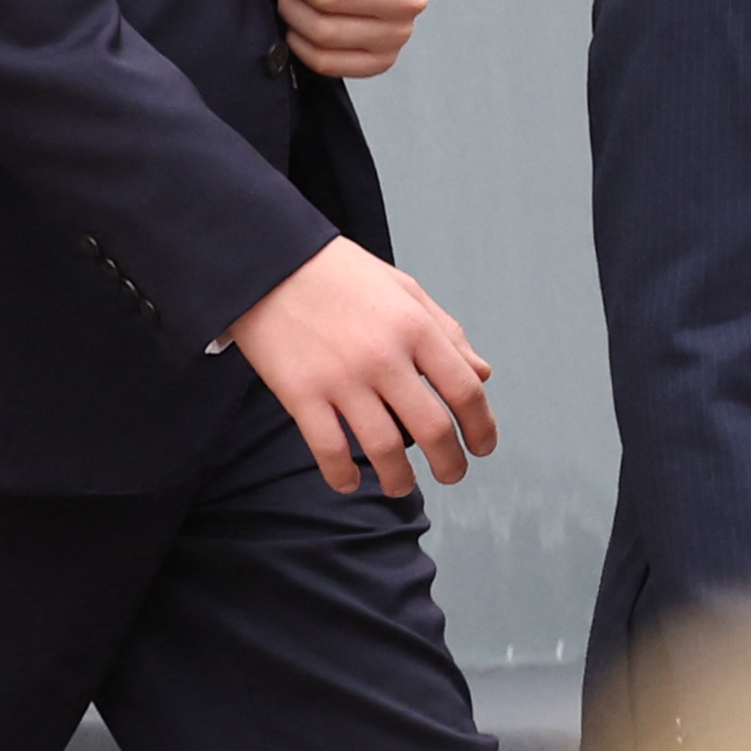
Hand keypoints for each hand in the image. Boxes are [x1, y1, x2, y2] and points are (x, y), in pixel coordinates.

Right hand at [226, 234, 499, 494]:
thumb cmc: (340, 275)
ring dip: (399, 479)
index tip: (483, 446)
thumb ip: (446, 333)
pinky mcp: (300, 394)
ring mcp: (341, 379)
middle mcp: (384, 358)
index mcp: (416, 329)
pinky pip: (329, 448)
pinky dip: (342, 474)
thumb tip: (482, 374)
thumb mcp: (406, 290)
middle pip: (432, 428)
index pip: (465, 391)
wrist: (267, 263)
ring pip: (384, 447)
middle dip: (449, 463)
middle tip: (452, 475)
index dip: (482, 427)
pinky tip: (350, 483)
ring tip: (403, 486)